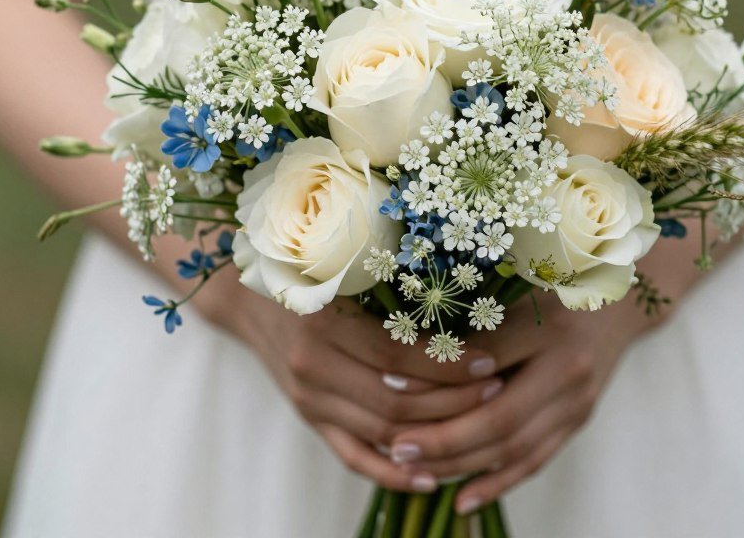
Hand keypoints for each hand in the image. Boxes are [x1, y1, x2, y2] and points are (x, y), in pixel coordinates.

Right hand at [227, 286, 504, 492]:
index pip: (397, 356)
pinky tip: (430, 478)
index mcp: (321, 322)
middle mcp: (310, 366)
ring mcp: (307, 399)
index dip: (446, 364)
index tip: (489, 360)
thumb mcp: (340, 266)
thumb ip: (388, 284)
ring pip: (382, 433)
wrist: (247, 294)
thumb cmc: (306, 268)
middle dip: (453, 401)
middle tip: (496, 389)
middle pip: (395, 401)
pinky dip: (392, 475)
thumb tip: (462, 301)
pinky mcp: (309, 418)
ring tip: (479, 423)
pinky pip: (353, 457)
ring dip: (435, 435)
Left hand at [389, 291, 647, 512]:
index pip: (485, 359)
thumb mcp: (519, 286)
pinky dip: (496, 484)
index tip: (390, 384)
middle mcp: (570, 371)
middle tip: (396, 446)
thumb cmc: (557, 284)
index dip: (436, 375)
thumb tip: (414, 347)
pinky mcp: (576, 423)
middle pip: (501, 419)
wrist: (619, 300)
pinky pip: (534, 462)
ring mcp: (577, 404)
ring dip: (461, 466)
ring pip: (514, 449)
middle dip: (444, 439)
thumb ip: (478, 319)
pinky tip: (461, 501)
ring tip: (414, 470)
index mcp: (552, 328)